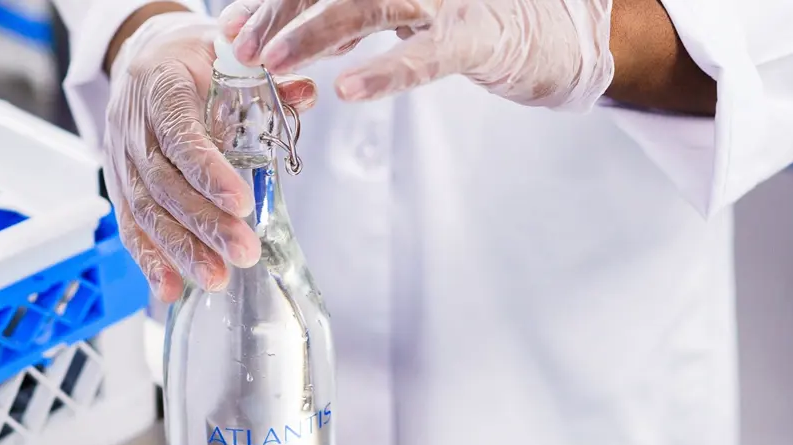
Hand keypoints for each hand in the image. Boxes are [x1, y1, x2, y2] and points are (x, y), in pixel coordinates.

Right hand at [105, 12, 316, 301]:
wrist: (142, 57)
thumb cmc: (189, 58)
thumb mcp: (225, 53)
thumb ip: (264, 78)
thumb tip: (304, 93)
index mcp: (160, 88)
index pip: (180, 135)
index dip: (208, 171)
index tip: (242, 202)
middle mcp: (133, 127)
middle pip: (165, 184)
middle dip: (204, 223)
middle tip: (243, 252)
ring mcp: (121, 159)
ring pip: (146, 211)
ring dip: (181, 249)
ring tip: (216, 278)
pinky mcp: (120, 185)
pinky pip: (130, 226)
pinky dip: (149, 260)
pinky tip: (169, 290)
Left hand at [220, 0, 613, 109]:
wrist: (560, 33)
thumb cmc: (470, 20)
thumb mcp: (399, 12)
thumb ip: (345, 19)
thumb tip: (280, 33)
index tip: (232, 28)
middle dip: (282, 10)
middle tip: (243, 46)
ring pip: (371, 5)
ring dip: (318, 32)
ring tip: (275, 61)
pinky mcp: (483, 36)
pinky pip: (429, 55)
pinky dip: (388, 71)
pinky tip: (349, 88)